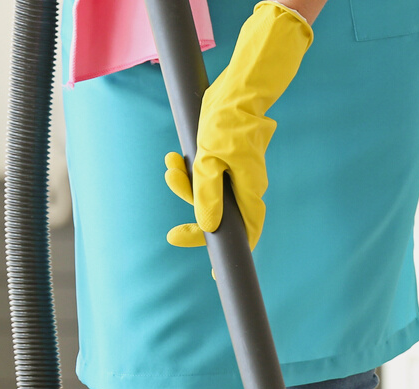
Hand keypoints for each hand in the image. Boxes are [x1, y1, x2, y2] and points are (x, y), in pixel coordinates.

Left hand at [163, 2, 312, 249]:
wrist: (236, 88)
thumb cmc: (226, 122)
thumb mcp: (209, 160)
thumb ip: (206, 195)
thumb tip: (206, 226)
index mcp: (248, 191)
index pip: (244, 234)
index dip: (230, 254)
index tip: (214, 271)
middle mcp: (245, 187)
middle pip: (219, 215)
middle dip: (193, 216)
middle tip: (171, 235)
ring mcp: (236, 174)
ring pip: (207, 193)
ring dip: (185, 185)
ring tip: (169, 166)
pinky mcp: (225, 160)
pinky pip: (204, 175)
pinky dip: (187, 171)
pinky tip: (173, 158)